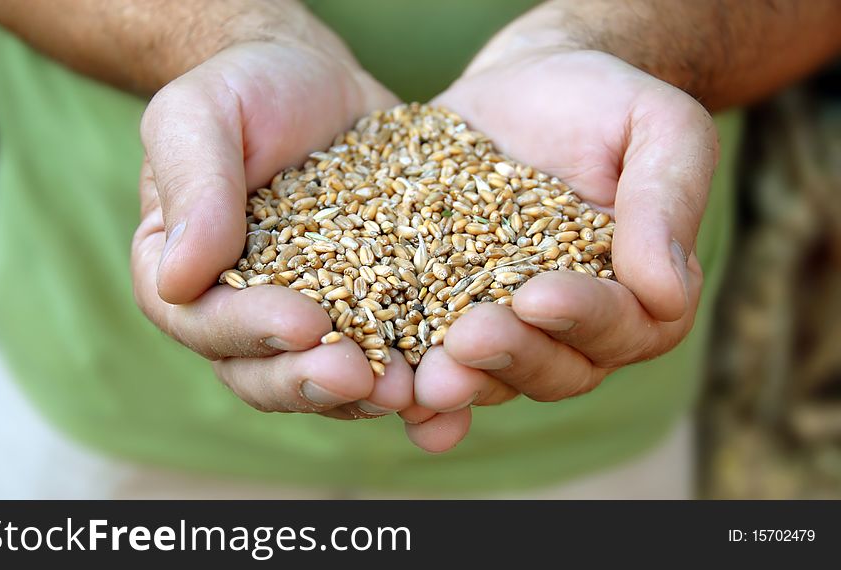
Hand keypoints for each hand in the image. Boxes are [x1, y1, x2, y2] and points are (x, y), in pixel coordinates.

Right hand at [132, 34, 414, 418]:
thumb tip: (178, 279)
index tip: (306, 323)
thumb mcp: (199, 116)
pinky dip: (413, 371)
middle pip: (263, 371)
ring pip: (326, 377)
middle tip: (363, 380)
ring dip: (366, 394)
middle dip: (313, 382)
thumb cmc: (243, 90)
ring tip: (411, 389)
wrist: (313, 81)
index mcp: (186, 277)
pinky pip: (385, 350)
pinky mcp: (367, 307)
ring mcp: (308, 317)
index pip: (204, 323)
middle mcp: (242, 312)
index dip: (252, 331)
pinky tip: (449, 380)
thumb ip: (191, 188)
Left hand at [405, 49, 717, 450]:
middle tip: (467, 341)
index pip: (622, 322)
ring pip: (496, 376)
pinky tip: (394, 401)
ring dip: (463, 383)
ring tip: (424, 382)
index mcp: (640, 293)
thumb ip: (667, 201)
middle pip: (556, 367)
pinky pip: (438, 360)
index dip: (582, 315)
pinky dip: (423, 393)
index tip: (537, 296)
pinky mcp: (450, 314)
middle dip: (512, 355)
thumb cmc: (604, 102)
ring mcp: (511, 328)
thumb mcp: (658, 127)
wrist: (526, 87)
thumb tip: (668, 294)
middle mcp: (577, 328)